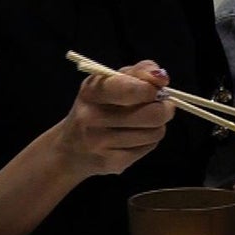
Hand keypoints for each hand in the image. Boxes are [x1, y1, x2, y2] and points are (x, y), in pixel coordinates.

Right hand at [55, 60, 175, 176]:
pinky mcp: (111, 163)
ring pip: (155, 132)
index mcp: (92, 91)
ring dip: (158, 125)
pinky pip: (149, 148)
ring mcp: (100, 143)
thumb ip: (139, 72)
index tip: (156, 89)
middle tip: (162, 105)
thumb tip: (161, 77)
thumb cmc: (98, 106)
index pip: (130, 89)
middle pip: (152, 114)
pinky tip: (135, 137)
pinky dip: (149, 141)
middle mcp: (91, 118)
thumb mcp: (111, 80)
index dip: (151, 89)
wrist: (70, 147)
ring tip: (145, 122)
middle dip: (164, 108)